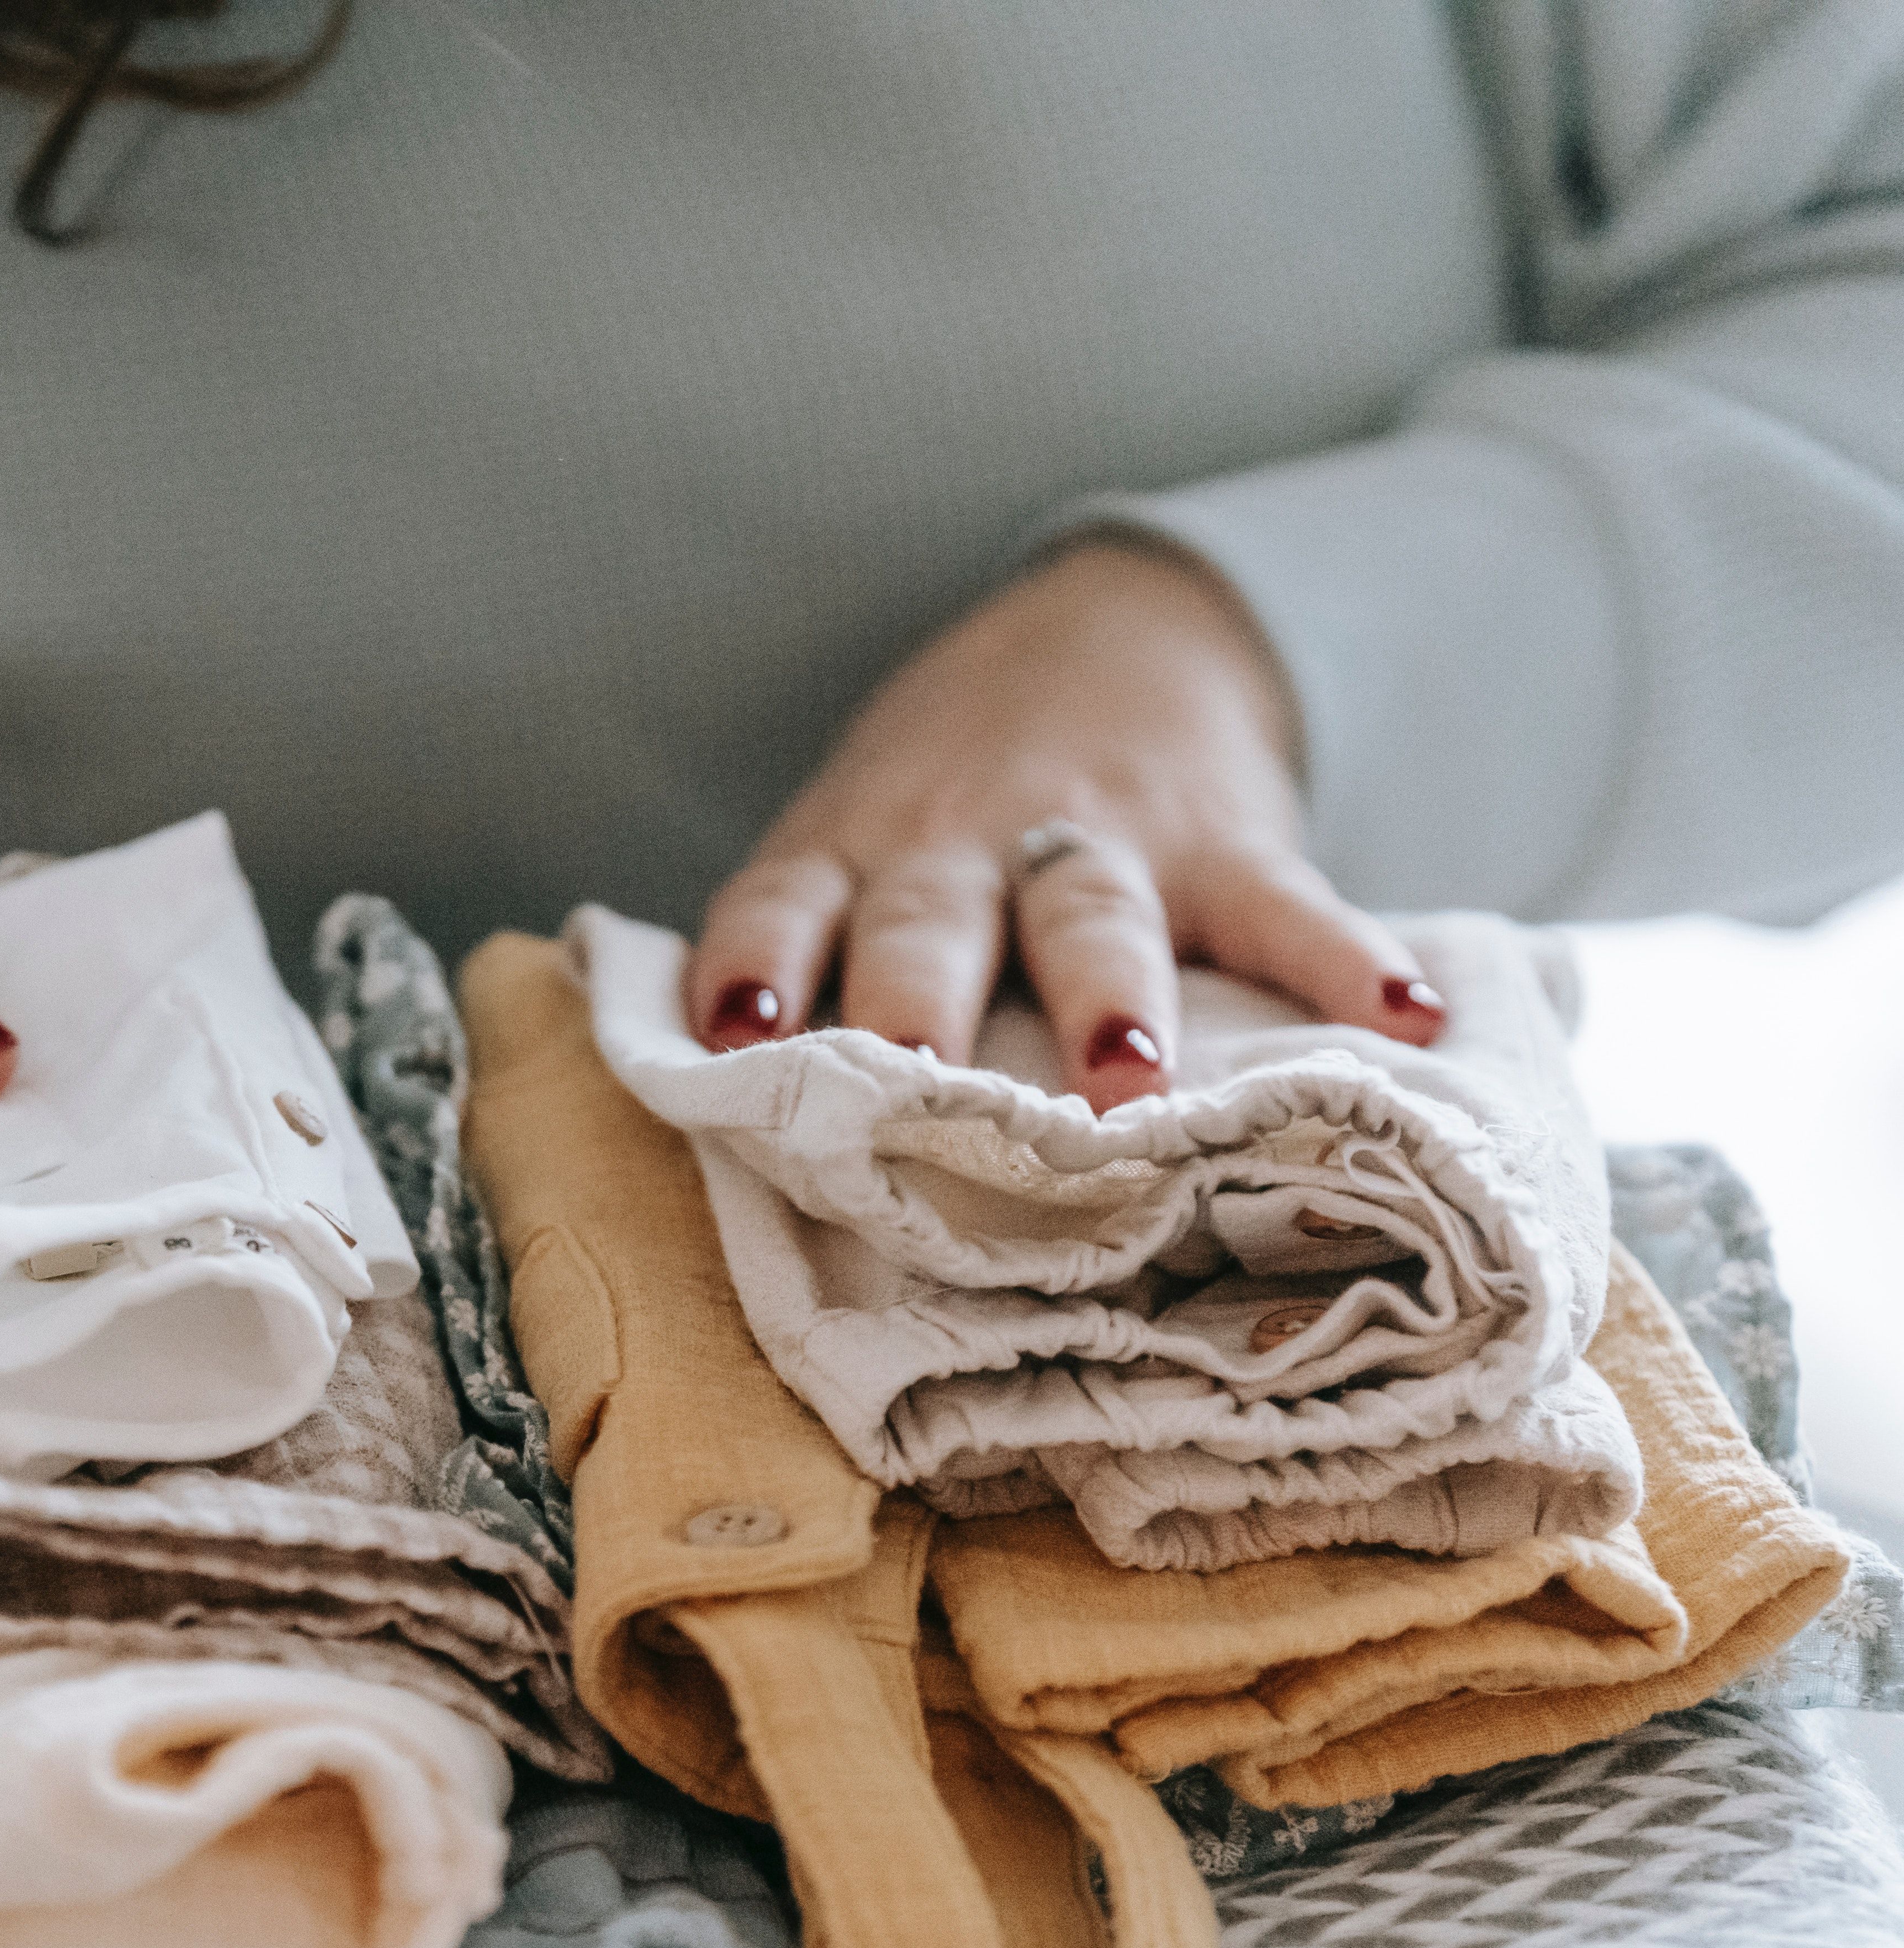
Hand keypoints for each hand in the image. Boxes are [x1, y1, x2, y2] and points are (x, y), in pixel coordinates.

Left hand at [686, 537, 1444, 1109]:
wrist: (1109, 625)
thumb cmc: (944, 804)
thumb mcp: (858, 847)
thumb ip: (814, 964)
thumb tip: (740, 1131)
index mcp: (854, 855)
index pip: (781, 905)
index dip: (753, 963)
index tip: (734, 1032)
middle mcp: (961, 848)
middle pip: (929, 924)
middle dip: (918, 1002)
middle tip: (916, 1078)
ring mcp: (1097, 840)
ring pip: (1091, 918)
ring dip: (1107, 998)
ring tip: (1128, 1078)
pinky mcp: (1225, 843)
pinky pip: (1286, 908)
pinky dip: (1349, 963)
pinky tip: (1404, 1019)